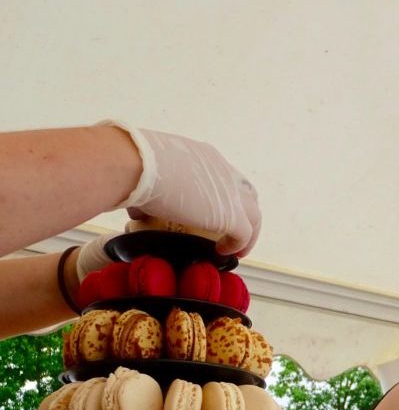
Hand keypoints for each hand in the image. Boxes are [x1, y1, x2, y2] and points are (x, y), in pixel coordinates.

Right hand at [77, 122, 260, 279]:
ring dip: (247, 233)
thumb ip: (151, 190)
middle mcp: (223, 170)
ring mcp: (230, 192)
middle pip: (247, 194)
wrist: (137, 165)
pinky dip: (238, 245)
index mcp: (205, 156)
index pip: (225, 177)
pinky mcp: (231, 214)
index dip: (224, 196)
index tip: (215, 211)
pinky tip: (224, 253)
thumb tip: (139, 210)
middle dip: (244, 213)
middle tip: (233, 232)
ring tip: (235, 249)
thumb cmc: (133, 164)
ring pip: (254, 215)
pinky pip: (244, 234)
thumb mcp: (148, 172)